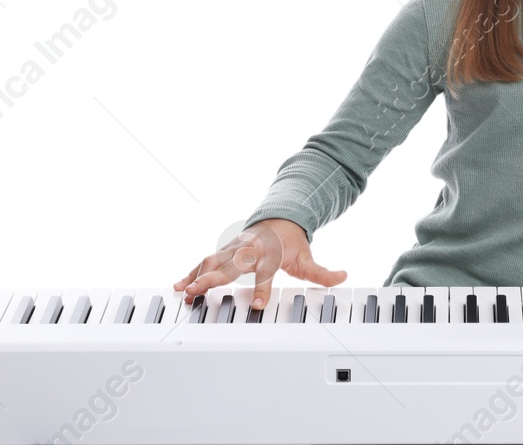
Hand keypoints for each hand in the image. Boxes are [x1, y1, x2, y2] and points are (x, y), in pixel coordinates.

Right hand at [173, 218, 346, 309]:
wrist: (280, 217)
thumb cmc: (292, 241)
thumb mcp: (308, 257)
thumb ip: (322, 273)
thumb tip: (344, 276)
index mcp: (269, 254)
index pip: (264, 274)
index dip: (261, 289)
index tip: (256, 304)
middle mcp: (249, 250)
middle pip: (230, 266)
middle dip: (213, 278)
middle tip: (197, 291)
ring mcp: (234, 249)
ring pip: (211, 261)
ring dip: (196, 275)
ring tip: (182, 291)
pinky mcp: (224, 250)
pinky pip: (205, 261)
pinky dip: (191, 272)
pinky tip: (179, 285)